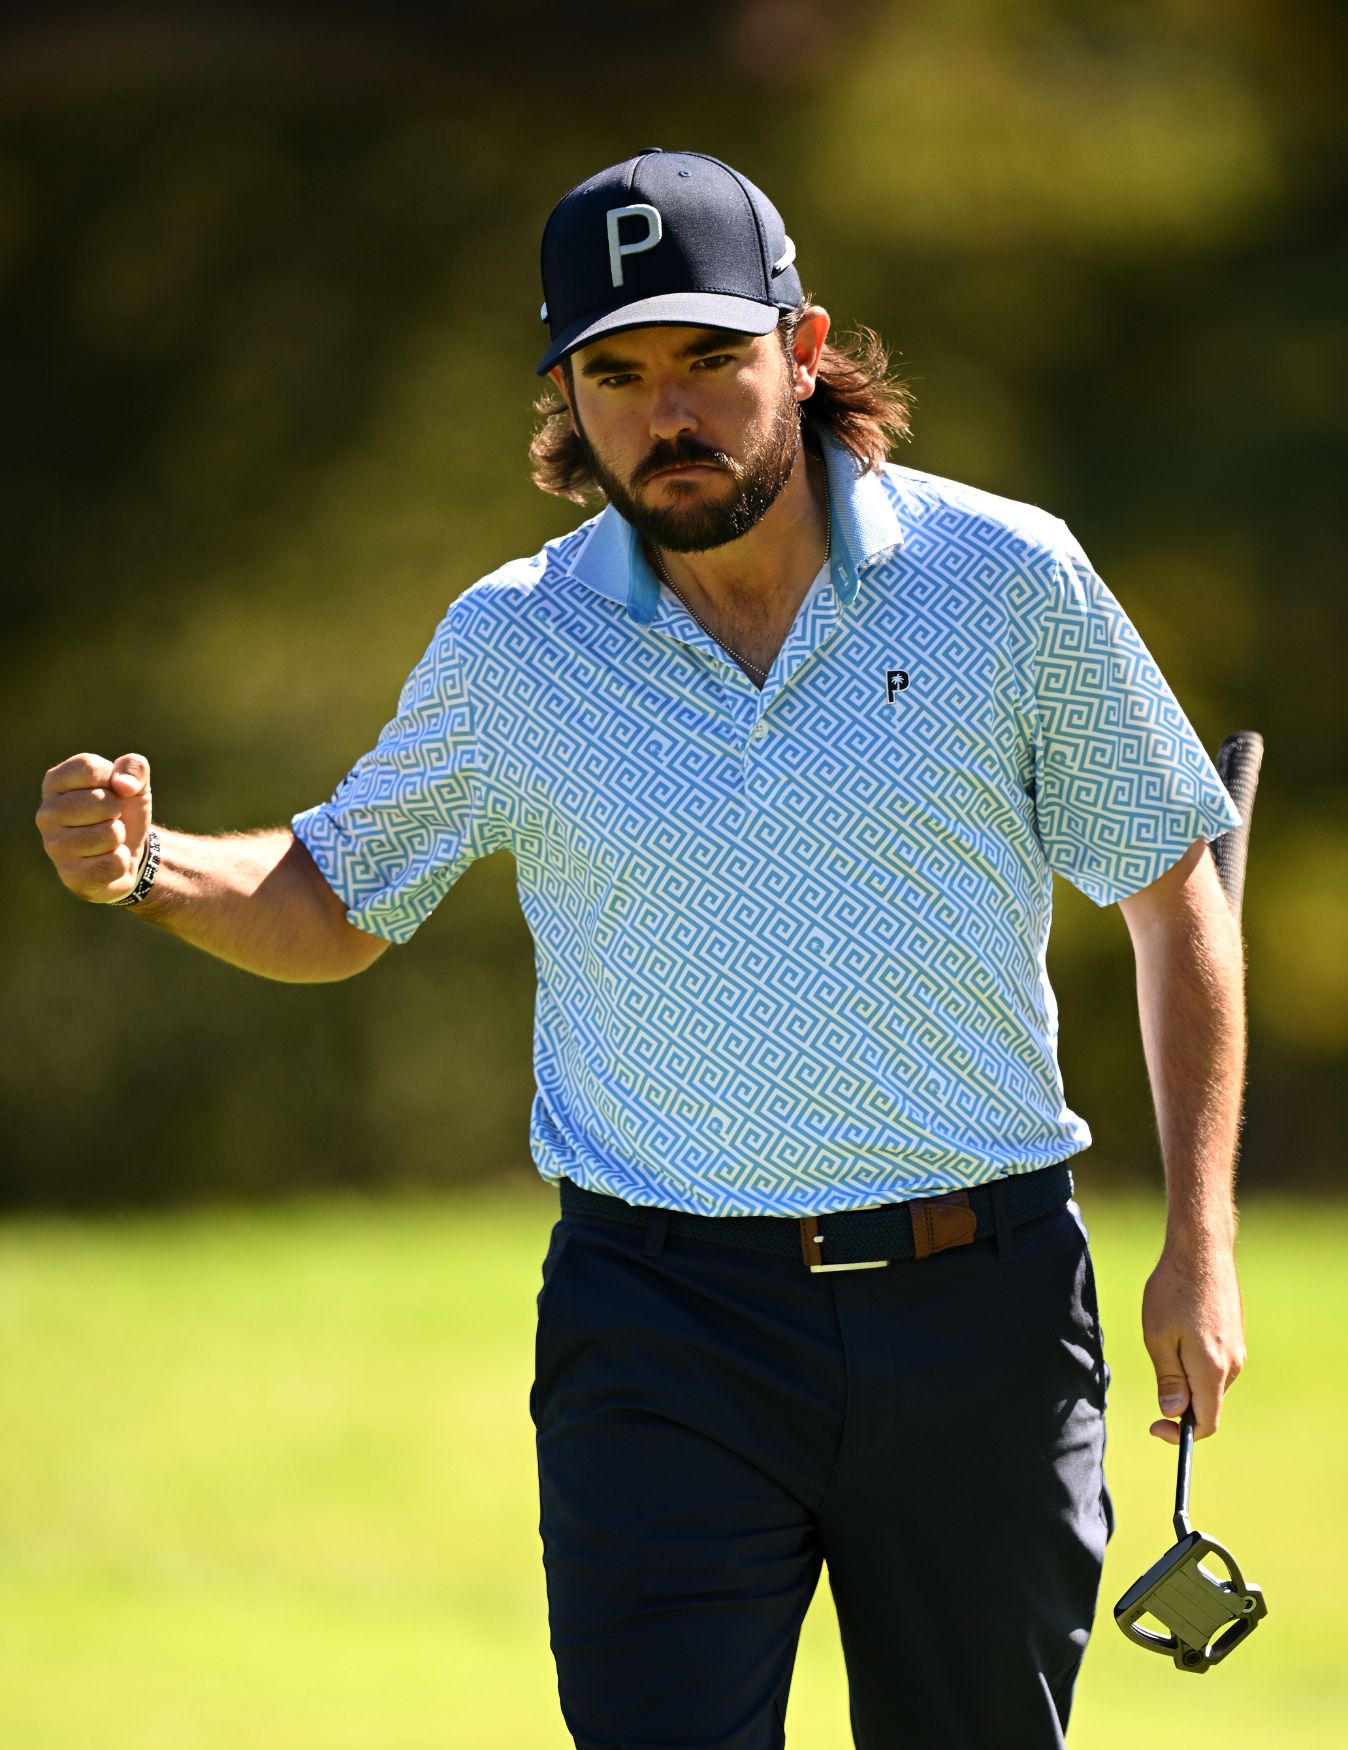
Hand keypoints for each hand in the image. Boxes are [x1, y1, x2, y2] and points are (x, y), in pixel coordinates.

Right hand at [37, 752, 153, 903]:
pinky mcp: (69, 875)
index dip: (113, 780)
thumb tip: (123, 785)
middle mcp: (47, 813)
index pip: (90, 769)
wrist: (129, 852)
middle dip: (118, 810)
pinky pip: (113, 864)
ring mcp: (54, 846)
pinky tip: (108, 859)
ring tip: (109, 838)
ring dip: (120, 836)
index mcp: (55, 782)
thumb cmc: (123, 810)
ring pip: (109, 834)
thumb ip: (134, 767)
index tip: (111, 790)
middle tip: (111, 818)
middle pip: (100, 802)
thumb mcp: (135, 782)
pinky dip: (122, 861)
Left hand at [1141, 1240, 1244, 1443]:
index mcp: (1212, 1370)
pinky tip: (1180, 1331)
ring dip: (1186, 1378)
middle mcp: (1232, 1366)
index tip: (1155, 1426)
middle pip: (1208, 1405)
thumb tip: (1174, 1414)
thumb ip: (1168, 1378)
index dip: (1181, 1435)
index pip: (1205, 1423)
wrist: (1202, 1251)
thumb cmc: (1173, 1290)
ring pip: (1210, 1384)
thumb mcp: (1158, 1336)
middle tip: (1155, 1369)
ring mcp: (1238, 1351)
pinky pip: (1215, 1365)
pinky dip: (1195, 1363)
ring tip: (1165, 1338)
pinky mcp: (1236, 1337)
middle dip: (1180, 1403)